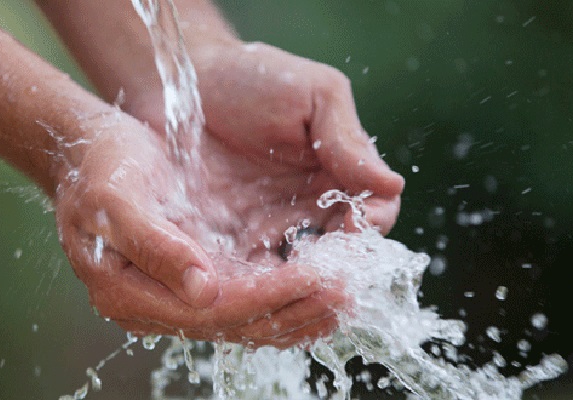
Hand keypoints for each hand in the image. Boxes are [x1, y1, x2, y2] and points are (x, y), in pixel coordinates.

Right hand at [53, 110, 343, 348]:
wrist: (86, 151)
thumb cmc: (98, 168)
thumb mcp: (116, 201)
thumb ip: (156, 246)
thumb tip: (203, 292)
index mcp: (130, 293)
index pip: (215, 310)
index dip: (269, 296)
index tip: (318, 280)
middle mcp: (155, 305)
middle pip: (237, 324)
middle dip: (295, 309)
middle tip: (348, 294)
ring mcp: (175, 294)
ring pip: (246, 318)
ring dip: (297, 310)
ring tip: (344, 297)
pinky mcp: (194, 277)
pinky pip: (245, 297)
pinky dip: (283, 294)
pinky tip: (315, 286)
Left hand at [114, 41, 404, 345]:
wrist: (180, 83)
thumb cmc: (251, 77)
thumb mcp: (312, 95)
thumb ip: (348, 140)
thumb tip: (391, 186)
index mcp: (337, 170)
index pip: (375, 210)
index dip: (372, 224)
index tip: (356, 227)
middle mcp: (308, 204)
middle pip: (343, 250)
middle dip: (341, 265)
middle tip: (324, 268)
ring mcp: (269, 223)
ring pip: (299, 270)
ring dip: (301, 281)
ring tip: (288, 281)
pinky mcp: (230, 238)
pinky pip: (252, 270)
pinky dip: (259, 282)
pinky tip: (253, 282)